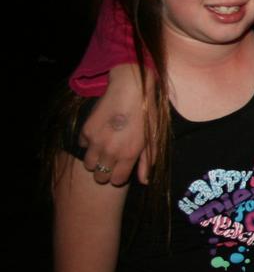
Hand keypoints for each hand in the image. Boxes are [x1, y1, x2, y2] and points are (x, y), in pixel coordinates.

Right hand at [79, 64, 152, 185]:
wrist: (131, 89)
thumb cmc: (146, 113)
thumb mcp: (152, 138)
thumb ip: (147, 162)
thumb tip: (145, 182)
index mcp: (129, 154)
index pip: (116, 180)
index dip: (119, 177)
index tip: (121, 170)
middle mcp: (110, 151)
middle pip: (99, 176)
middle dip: (105, 172)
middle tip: (111, 161)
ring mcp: (96, 141)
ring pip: (88, 164)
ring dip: (95, 160)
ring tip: (104, 149)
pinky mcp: (86, 130)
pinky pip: (83, 145)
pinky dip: (89, 143)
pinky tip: (100, 133)